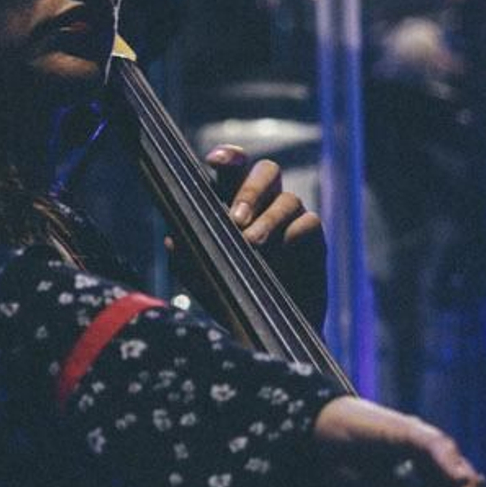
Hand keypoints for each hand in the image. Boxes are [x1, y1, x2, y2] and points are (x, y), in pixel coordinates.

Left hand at [204, 145, 327, 325]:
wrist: (269, 329)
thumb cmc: (235, 294)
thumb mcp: (206, 277)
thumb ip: (189, 258)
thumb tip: (172, 239)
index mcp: (237, 202)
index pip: (235, 169)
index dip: (229, 157)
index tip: (214, 160)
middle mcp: (267, 203)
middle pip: (268, 171)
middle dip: (251, 190)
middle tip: (236, 218)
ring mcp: (292, 218)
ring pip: (289, 199)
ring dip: (268, 220)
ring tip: (253, 244)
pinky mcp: (313, 239)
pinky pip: (308, 223)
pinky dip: (293, 235)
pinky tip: (282, 255)